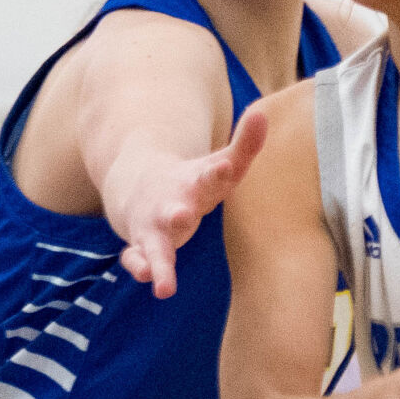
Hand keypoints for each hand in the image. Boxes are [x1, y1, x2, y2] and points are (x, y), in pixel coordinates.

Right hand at [112, 106, 267, 297]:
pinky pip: (136, 259)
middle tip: (182, 216)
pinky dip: (138, 267)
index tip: (227, 166)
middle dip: (177, 214)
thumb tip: (264, 114)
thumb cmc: (192, 182)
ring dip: (158, 261)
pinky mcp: (141, 245)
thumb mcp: (218, 166)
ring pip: (154, 245)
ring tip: (163, 284)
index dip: (219, 172)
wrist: (139, 187)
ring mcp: (152, 225)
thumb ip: (244, 146)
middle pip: (174, 211)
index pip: (209, 177)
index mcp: (193, 184)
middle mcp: (170, 205)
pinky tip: (146, 279)